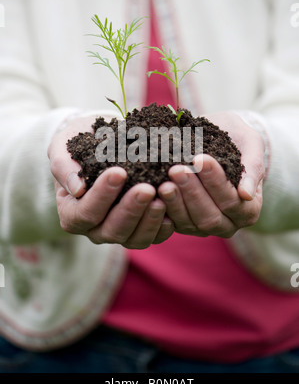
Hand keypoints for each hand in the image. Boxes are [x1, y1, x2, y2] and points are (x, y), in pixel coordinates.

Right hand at [48, 115, 173, 247]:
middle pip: (112, 230)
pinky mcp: (140, 231)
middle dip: (131, 209)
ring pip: (134, 239)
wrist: (100, 144)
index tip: (119, 172)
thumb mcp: (63, 149)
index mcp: (72, 213)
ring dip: (150, 220)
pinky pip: (153, 237)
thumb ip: (63, 167)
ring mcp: (119, 233)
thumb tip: (77, 189)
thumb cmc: (78, 145)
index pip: (85, 212)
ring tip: (162, 197)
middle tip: (147, 188)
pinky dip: (164, 226)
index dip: (102, 195)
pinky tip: (172, 209)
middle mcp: (94, 229)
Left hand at [158, 112, 264, 237]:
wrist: (216, 139)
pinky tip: (153, 190)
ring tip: (164, 181)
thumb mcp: (251, 144)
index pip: (233, 201)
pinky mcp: (182, 224)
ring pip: (189, 223)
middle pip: (210, 217)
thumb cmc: (236, 140)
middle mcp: (227, 224)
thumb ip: (253, 166)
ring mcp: (203, 227)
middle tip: (176, 169)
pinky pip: (171, 223)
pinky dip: (162, 208)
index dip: (216, 182)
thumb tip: (246, 194)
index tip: (200, 159)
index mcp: (248, 209)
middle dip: (192, 193)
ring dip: (175, 202)